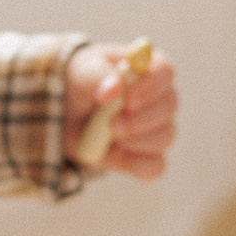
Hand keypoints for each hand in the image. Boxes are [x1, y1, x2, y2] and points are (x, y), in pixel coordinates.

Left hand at [64, 44, 176, 176]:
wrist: (68, 114)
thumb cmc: (82, 83)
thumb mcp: (82, 73)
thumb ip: (97, 76)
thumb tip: (113, 89)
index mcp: (148, 69)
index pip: (164, 72)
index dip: (150, 86)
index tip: (128, 99)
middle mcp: (159, 97)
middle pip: (168, 106)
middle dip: (141, 119)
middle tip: (113, 125)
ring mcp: (156, 128)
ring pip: (164, 137)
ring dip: (137, 140)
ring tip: (110, 136)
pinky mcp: (147, 156)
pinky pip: (155, 166)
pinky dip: (138, 165)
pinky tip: (118, 156)